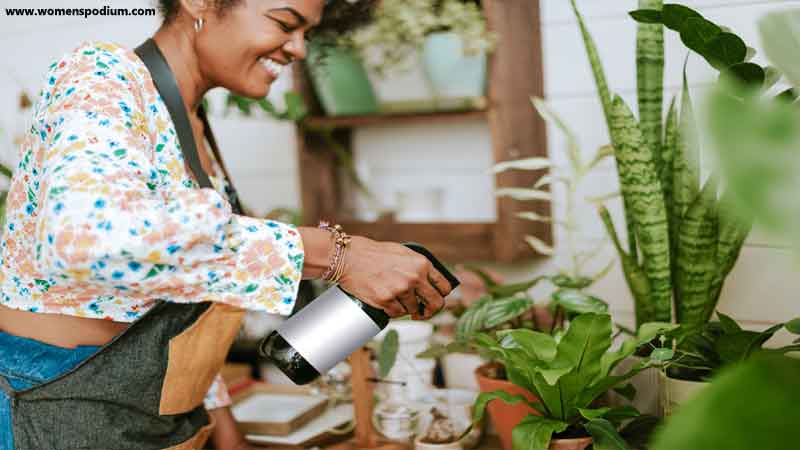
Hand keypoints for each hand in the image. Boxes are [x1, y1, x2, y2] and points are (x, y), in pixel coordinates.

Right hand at [337, 236, 454, 319]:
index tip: (435, 299)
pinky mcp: (386, 301)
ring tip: (394, 297)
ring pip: (413, 310)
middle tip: (422, 312)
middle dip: (430, 310)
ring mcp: (400, 290)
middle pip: (436, 304)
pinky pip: (397, 314)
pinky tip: (385, 300)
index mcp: (422, 264)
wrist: (349, 257)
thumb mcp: (403, 253)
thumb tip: (431, 283)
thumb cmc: (374, 253)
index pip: (445, 287)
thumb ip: (419, 266)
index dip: (441, 296)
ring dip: (405, 308)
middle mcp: (414, 277)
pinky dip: (392, 310)